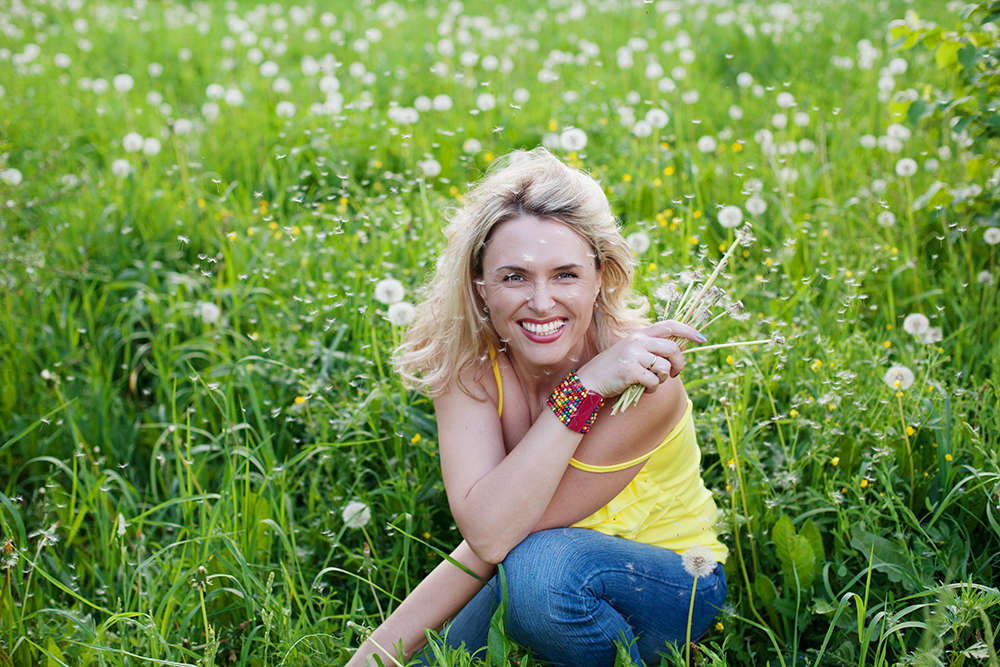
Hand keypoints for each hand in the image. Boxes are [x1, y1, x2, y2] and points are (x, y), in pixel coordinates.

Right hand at [575, 320, 704, 396]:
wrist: (590, 381)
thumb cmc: (615, 369)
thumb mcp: (633, 353)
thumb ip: (653, 349)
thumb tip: (679, 352)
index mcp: (640, 334)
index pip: (669, 326)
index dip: (688, 331)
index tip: (701, 339)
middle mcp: (637, 341)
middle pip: (672, 349)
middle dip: (680, 364)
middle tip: (676, 374)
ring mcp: (633, 355)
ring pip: (664, 367)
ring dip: (662, 379)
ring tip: (651, 382)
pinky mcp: (630, 370)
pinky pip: (654, 381)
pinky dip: (652, 389)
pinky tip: (643, 389)